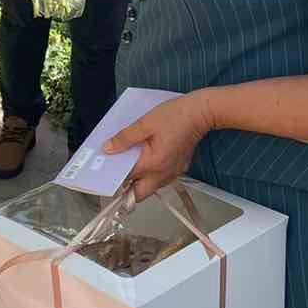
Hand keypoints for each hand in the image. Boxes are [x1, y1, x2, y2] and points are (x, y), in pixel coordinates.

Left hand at [101, 91, 216, 201]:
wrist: (201, 113)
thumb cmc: (175, 116)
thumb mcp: (145, 123)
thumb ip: (125, 138)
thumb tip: (108, 149)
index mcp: (153, 164)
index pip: (126, 179)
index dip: (114, 175)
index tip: (105, 170)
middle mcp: (163, 174)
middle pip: (139, 194)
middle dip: (126, 189)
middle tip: (117, 174)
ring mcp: (172, 173)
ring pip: (149, 188)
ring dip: (138, 181)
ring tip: (129, 164)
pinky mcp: (178, 169)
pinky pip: (159, 179)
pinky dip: (150, 175)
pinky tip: (145, 159)